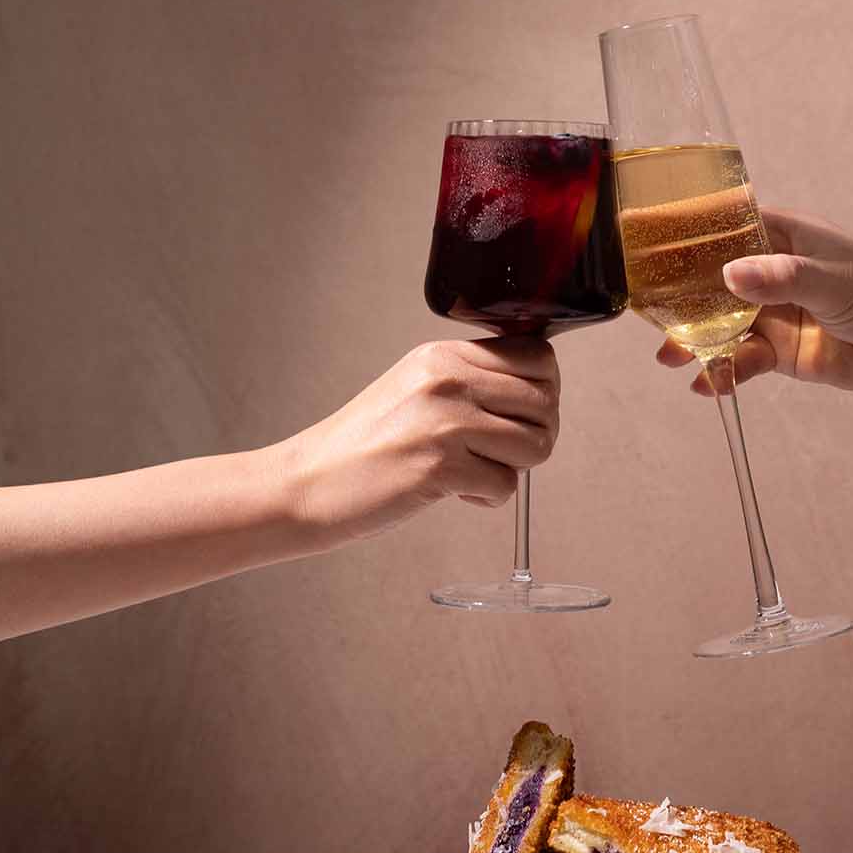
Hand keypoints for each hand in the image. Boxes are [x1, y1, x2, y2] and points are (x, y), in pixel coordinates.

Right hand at [281, 337, 560, 545]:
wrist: (307, 483)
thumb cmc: (364, 444)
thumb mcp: (416, 387)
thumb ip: (470, 381)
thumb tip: (539, 395)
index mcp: (444, 354)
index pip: (538, 356)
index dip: (544, 390)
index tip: (521, 414)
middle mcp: (448, 379)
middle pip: (545, 402)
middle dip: (535, 435)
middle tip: (501, 452)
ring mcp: (445, 422)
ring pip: (536, 445)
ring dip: (513, 468)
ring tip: (475, 470)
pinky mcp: (440, 467)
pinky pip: (506, 486)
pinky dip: (486, 498)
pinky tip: (453, 492)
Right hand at [657, 211, 852, 405]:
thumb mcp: (837, 280)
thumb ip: (784, 278)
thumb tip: (731, 275)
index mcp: (785, 236)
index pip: (727, 226)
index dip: (689, 234)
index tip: (649, 246)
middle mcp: (771, 271)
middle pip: (713, 279)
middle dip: (682, 297)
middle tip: (650, 315)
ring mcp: (773, 313)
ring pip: (721, 323)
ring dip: (695, 340)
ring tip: (671, 358)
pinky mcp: (779, 352)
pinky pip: (740, 359)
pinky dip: (722, 371)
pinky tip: (707, 384)